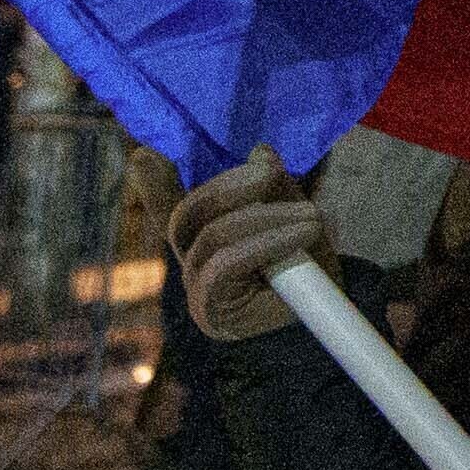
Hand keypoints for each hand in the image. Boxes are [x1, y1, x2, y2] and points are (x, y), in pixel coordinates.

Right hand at [168, 158, 329, 344]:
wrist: (325, 317)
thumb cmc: (305, 265)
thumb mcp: (291, 213)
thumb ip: (273, 185)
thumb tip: (259, 152)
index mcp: (203, 239)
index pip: (173, 209)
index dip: (156, 186)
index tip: (144, 156)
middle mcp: (191, 263)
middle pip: (188, 214)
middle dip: (232, 186)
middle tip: (273, 174)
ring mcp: (197, 287)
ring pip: (213, 235)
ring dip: (266, 217)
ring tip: (310, 216)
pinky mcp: (211, 308)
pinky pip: (226, 264)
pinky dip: (266, 243)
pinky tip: (302, 235)